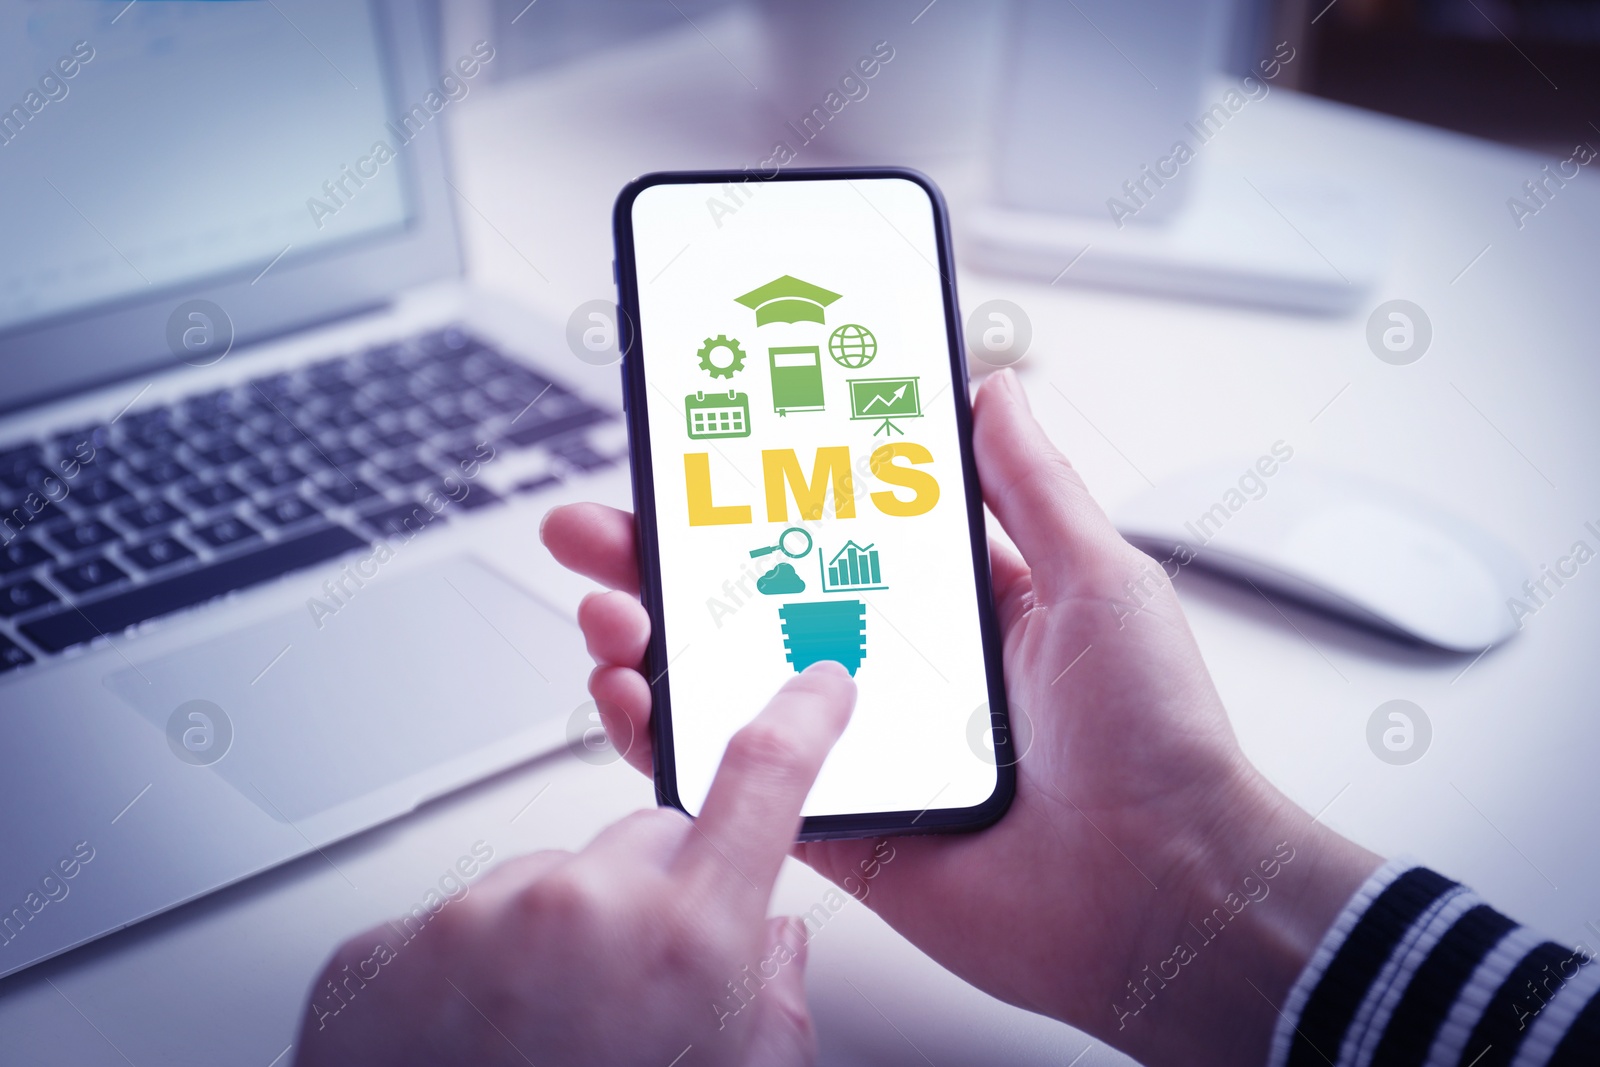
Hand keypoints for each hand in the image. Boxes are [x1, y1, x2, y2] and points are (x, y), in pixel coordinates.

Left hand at [294, 662, 857, 1066]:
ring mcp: (476, 921)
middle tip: (635, 994)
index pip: (764, 778)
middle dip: (656, 895)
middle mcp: (580, 907)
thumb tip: (773, 946)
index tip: (816, 690)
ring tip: (544, 1037)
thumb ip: (775, 1004)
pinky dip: (475, 971)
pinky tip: (481, 1041)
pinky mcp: (392, 947)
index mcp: (686, 939)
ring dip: (559, 939)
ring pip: (548, 885)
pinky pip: (458, 926)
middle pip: (646, 841)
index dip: (802, 720)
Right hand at [542, 369, 1381, 1066]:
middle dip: (665, 558)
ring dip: (649, 641)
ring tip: (602, 604)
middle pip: (754, 599)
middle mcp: (896, 670)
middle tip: (598, 522)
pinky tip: (627, 699)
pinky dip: (667, 742)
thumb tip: (994, 388)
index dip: (758, 492)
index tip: (696, 450)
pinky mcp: (837, 822)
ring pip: (727, 684)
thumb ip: (1033, 485)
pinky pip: (736, 777)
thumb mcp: (1100, 580)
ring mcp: (858, 745)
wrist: (1165, 894)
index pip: (831, 531)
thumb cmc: (1157, 741)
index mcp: (955, 607)